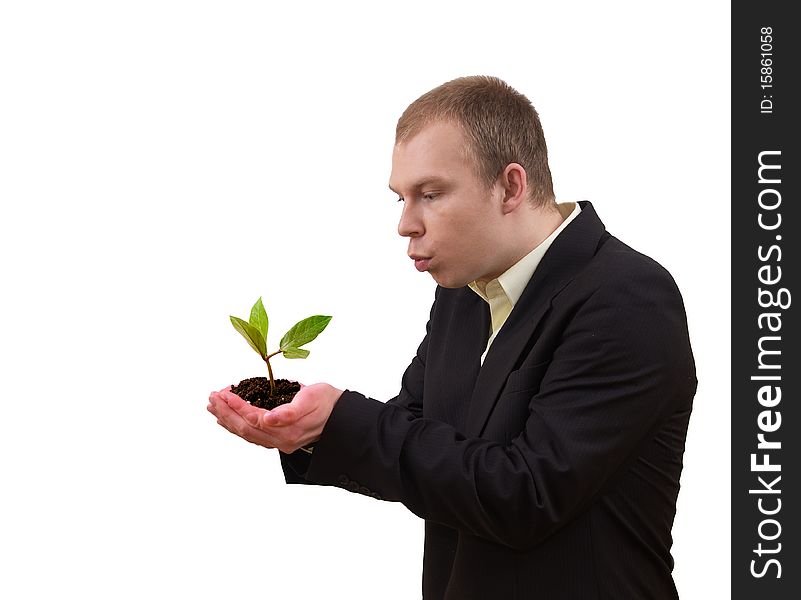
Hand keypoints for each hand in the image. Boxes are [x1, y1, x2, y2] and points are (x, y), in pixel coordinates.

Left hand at [207, 383, 343, 453]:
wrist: (342, 416)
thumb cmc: (327, 402)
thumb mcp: (311, 399)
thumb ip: (289, 411)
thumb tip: (268, 419)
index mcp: (287, 430)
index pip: (252, 418)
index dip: (236, 406)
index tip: (223, 393)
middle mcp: (280, 440)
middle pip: (245, 428)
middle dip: (226, 412)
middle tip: (212, 397)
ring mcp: (279, 441)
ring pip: (246, 434)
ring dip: (228, 420)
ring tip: (214, 407)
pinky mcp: (279, 438)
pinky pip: (252, 435)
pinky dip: (237, 426)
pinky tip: (230, 419)